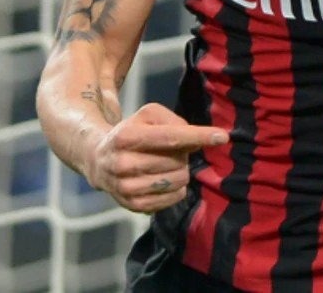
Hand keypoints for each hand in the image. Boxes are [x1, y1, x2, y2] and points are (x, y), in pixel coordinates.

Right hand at [87, 103, 224, 213]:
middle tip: (170, 151)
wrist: (99, 161)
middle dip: (183, 154)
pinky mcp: (134, 206)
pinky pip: (175, 197)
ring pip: (178, 180)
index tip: (223, 137)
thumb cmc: (132, 133)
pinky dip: (178, 187)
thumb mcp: (148, 115)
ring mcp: (126, 188)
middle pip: (178, 161)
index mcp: (127, 137)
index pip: (171, 137)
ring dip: (181, 171)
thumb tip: (195, 141)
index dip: (199, 137)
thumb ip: (174, 121)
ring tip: (165, 165)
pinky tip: (164, 178)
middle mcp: (123, 164)